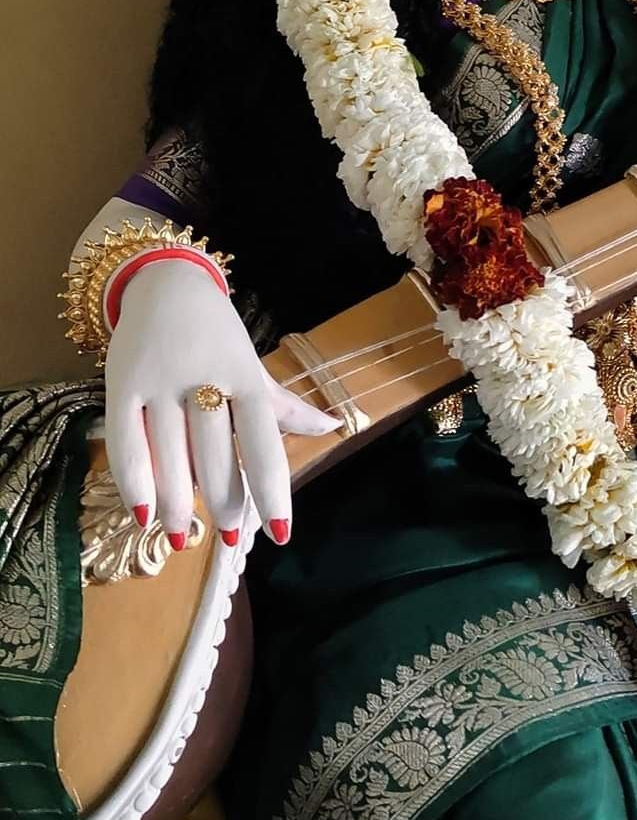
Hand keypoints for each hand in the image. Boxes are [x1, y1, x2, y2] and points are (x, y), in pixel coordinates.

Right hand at [104, 259, 339, 544]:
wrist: (164, 280)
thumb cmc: (216, 334)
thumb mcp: (251, 365)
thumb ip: (285, 405)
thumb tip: (332, 427)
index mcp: (245, 376)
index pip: (263, 442)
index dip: (272, 490)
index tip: (280, 532)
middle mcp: (204, 378)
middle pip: (214, 457)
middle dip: (225, 503)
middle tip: (232, 537)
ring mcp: (160, 380)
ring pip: (169, 456)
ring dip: (177, 504)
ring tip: (183, 538)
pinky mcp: (121, 382)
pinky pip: (125, 441)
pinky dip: (133, 482)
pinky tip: (143, 516)